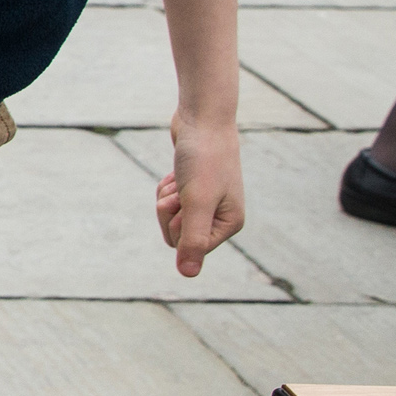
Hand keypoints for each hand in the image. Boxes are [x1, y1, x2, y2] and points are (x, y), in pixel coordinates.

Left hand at [156, 114, 245, 279]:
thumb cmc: (203, 160)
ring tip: (181, 177)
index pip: (188, 247)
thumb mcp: (196, 202)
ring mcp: (206, 202)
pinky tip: (178, 172)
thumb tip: (187, 275)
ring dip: (166, 196)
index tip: (185, 202)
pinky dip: (165, 186)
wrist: (202, 120)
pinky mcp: (192, 189)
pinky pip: (167, 200)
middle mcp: (220, 216)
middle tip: (181, 189)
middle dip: (168, 211)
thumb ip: (192, 239)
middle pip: (175, 234)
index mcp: (230, 224)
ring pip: (168, 217)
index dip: (177, 225)